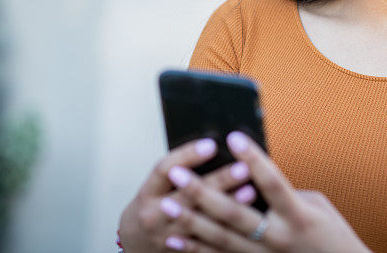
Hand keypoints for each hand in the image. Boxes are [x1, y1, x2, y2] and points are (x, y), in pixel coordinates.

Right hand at [118, 138, 258, 252]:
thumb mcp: (156, 186)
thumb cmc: (152, 205)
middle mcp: (154, 215)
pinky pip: (207, 242)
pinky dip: (226, 229)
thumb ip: (179, 170)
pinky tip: (245, 217)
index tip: (212, 144)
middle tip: (243, 167)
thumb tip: (214, 147)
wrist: (136, 242)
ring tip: (251, 191)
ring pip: (201, 221)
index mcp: (148, 192)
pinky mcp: (181, 251)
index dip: (187, 156)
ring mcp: (167, 236)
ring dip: (227, 205)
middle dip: (218, 181)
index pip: (164, 170)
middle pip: (188, 196)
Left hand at [164, 130, 370, 252]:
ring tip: (167, 203)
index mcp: (298, 216)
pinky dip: (195, 248)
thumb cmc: (330, 235)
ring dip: (191, 220)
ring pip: (220, 239)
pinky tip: (174, 237)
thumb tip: (249, 174)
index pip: (272, 183)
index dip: (254, 159)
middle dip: (203, 192)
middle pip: (234, 213)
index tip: (234, 136)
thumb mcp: (315, 205)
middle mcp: (278, 239)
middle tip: (179, 173)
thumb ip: (283, 191)